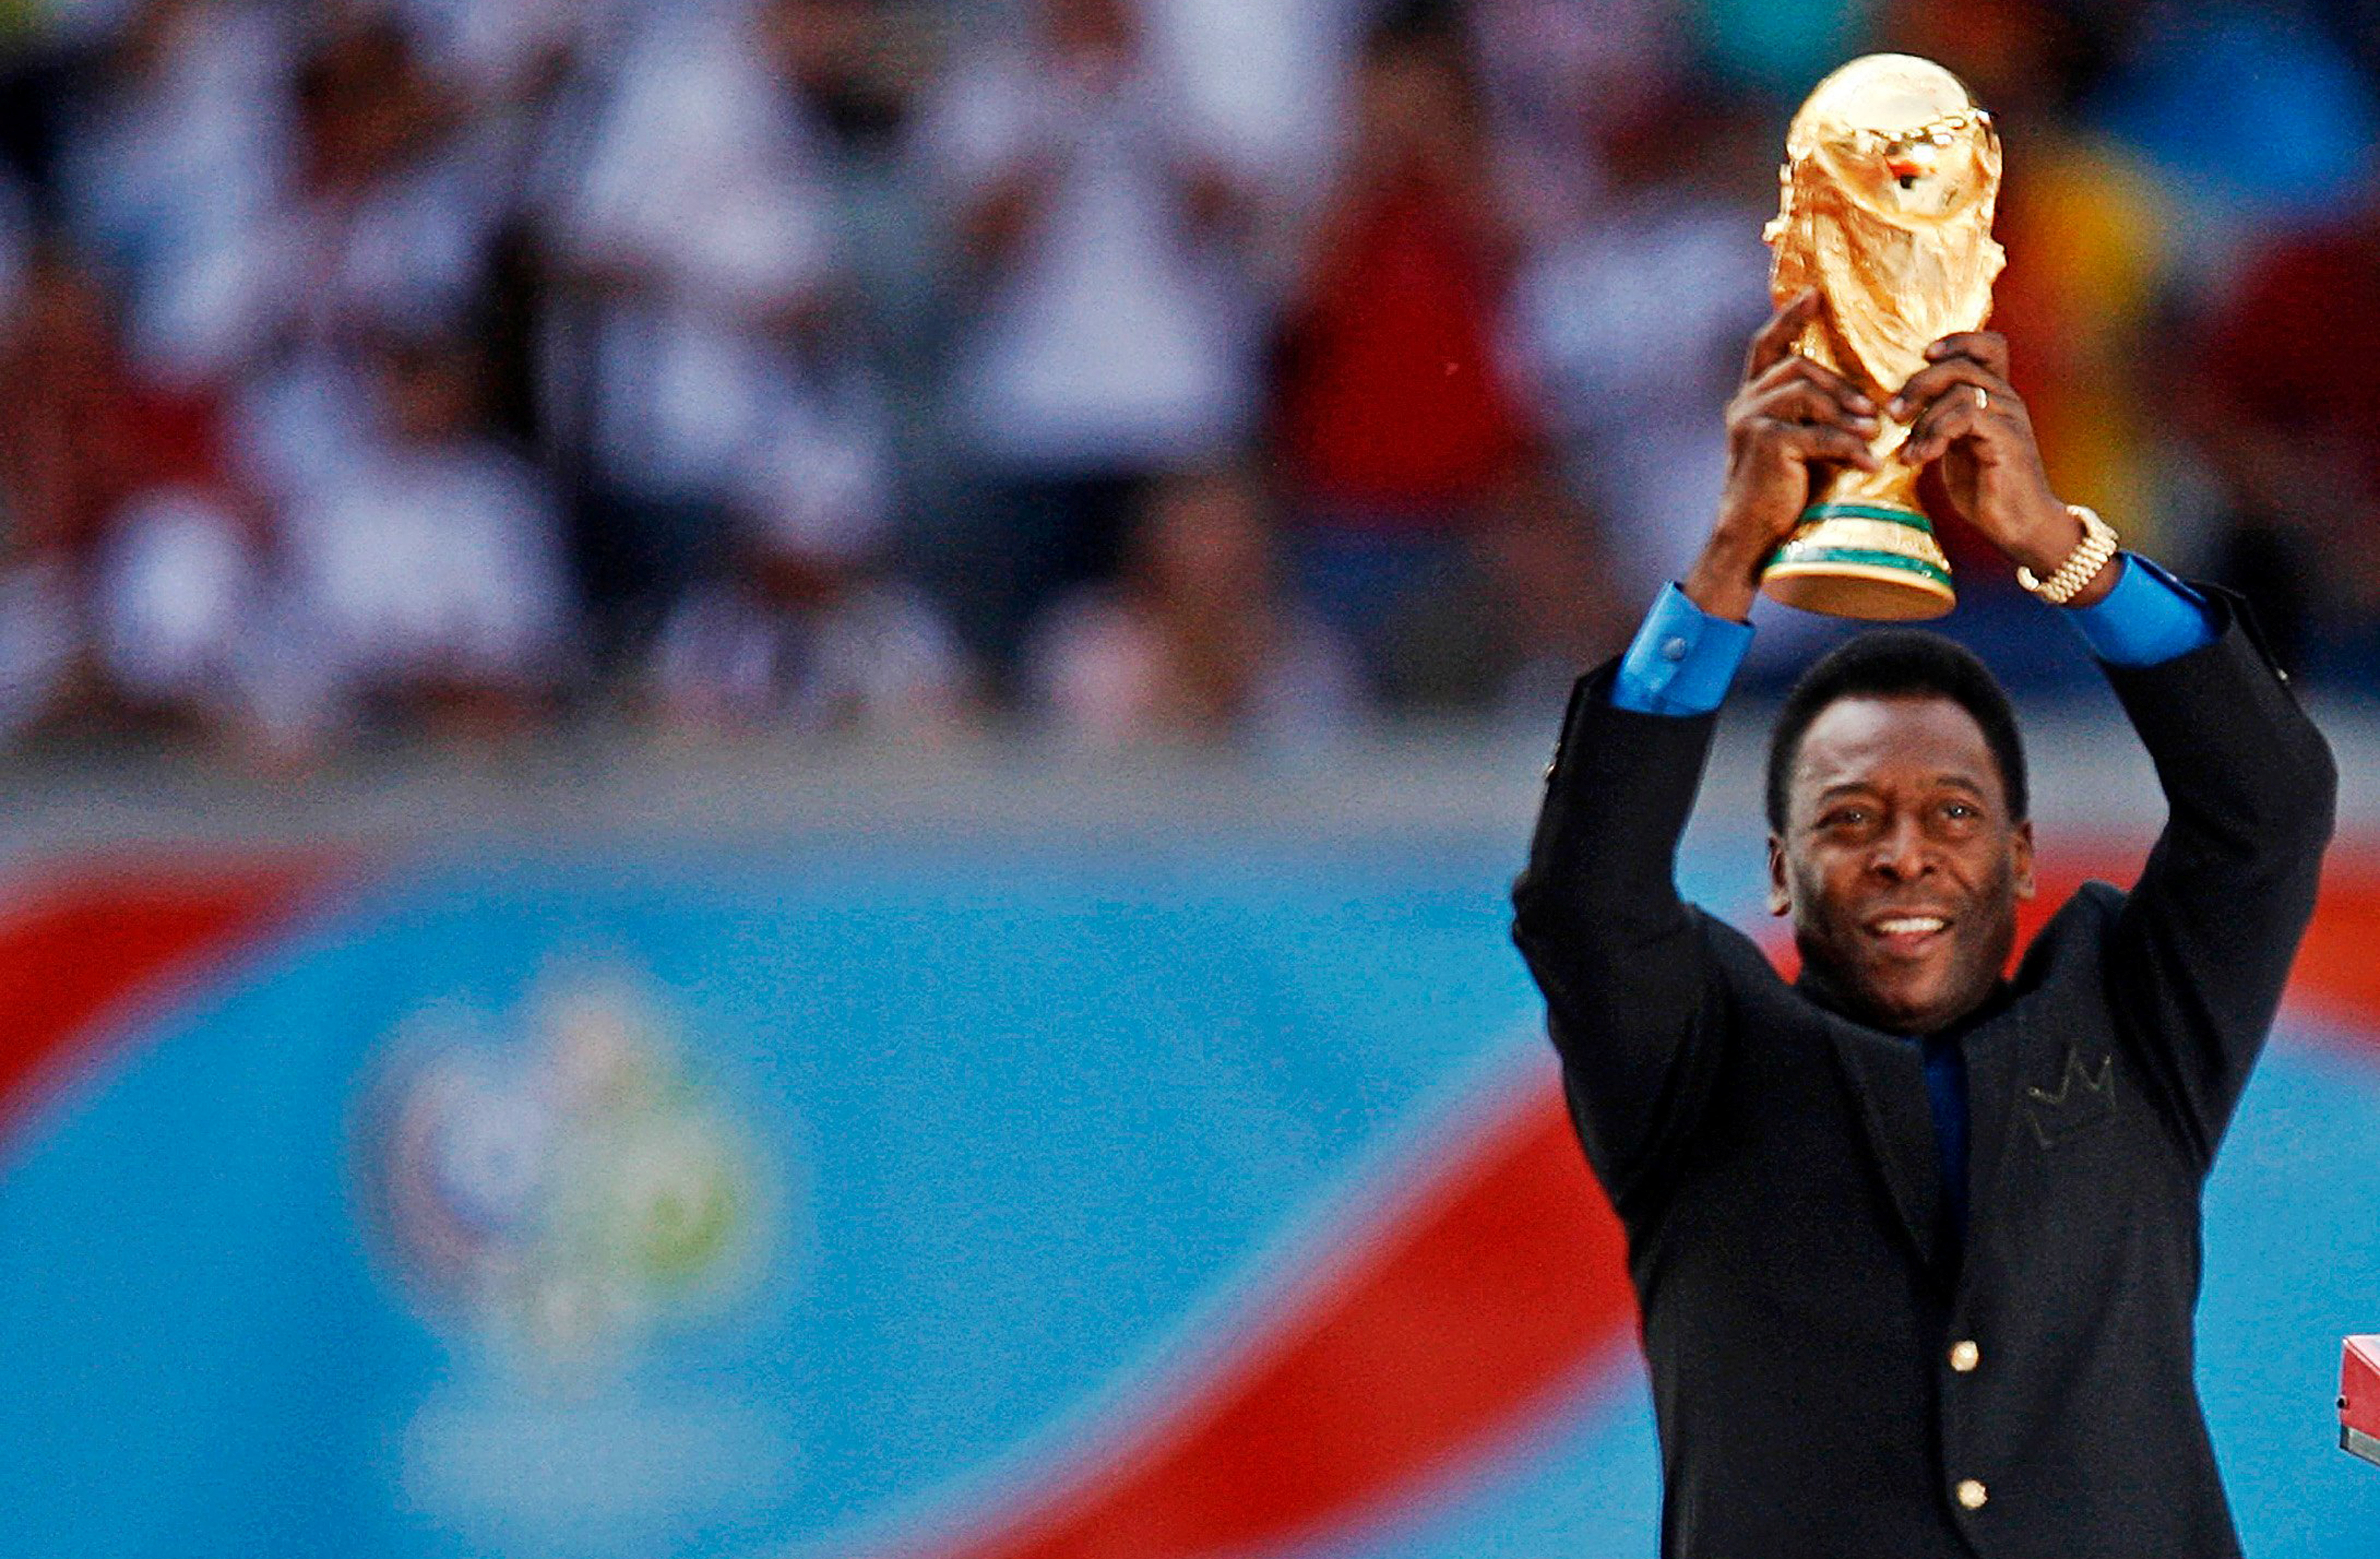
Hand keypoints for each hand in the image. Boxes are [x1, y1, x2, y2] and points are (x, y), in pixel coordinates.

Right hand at [1686, 290, 1881, 620]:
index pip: (1766, 346)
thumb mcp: (1797, 446)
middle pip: (1796, 366)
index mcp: (1749, 400)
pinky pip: (1817, 434)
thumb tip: (1864, 403)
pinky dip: (1848, 447)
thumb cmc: (1779, 495)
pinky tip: (1868, 463)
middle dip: (1839, 383)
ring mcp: (1751, 422)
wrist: (1750, 538)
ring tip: (1873, 431)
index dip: (1789, 317)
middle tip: (1872, 408)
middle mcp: (1744, 404)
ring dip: (1846, 410)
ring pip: (1806, 392)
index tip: (1815, 294)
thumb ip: (1813, 418)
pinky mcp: (1767, 444)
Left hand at [1888, 332, 2110, 602]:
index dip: (1957, 341)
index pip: (1989, 346)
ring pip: (1959, 392)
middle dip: (1919, 384)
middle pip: (1961, 365)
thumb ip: (1939, 422)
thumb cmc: (1983, 487)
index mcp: (1996, 396)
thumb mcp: (1954, 448)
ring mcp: (2010, 418)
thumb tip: (1898, 409)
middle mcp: (2007, 400)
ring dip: (1923, 421)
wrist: (2017, 524)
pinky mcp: (2007, 439)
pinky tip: (1921, 458)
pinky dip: (1935, 435)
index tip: (1924, 356)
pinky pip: (1966, 417)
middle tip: (1894, 413)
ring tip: (1909, 453)